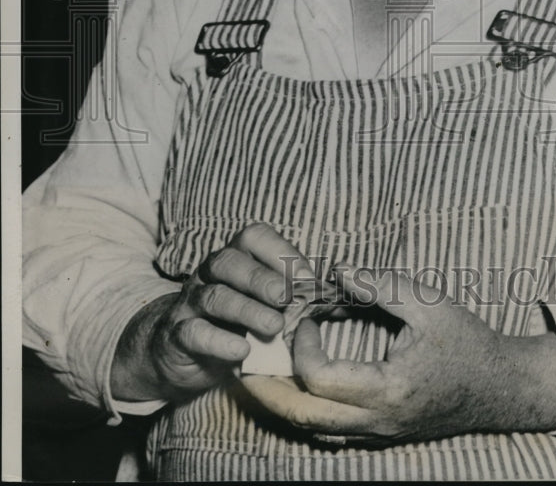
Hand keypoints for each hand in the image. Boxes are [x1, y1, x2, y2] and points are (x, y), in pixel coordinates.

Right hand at [111, 222, 312, 401]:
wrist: (181, 352)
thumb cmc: (235, 323)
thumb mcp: (265, 307)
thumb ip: (300, 302)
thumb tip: (343, 303)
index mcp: (236, 258)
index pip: (254, 237)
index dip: (280, 251)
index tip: (307, 277)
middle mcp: (210, 273)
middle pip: (230, 262)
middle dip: (261, 278)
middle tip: (286, 297)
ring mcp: (190, 303)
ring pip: (214, 297)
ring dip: (246, 310)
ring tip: (274, 326)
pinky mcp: (178, 335)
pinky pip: (194, 332)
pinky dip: (218, 341)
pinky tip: (242, 350)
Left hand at [242, 268, 555, 445]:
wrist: (501, 388)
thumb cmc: (466, 341)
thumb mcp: (428, 302)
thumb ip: (379, 285)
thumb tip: (337, 270)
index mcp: (388, 389)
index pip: (318, 379)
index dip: (301, 346)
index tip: (305, 319)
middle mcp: (378, 421)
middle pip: (303, 418)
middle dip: (269, 389)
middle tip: (248, 361)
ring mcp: (379, 434)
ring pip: (314, 431)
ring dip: (283, 404)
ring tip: (263, 374)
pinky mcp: (383, 435)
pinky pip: (332, 433)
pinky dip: (307, 412)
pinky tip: (299, 388)